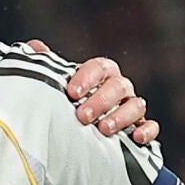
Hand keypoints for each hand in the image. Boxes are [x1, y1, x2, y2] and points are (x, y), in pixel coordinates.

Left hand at [25, 40, 158, 144]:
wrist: (78, 132)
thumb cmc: (68, 103)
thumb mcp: (57, 84)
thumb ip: (48, 66)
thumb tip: (34, 46)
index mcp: (100, 74)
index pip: (98, 67)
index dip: (87, 78)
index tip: (71, 93)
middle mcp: (118, 87)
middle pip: (118, 86)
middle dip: (101, 101)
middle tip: (82, 117)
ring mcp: (131, 107)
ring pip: (136, 105)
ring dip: (121, 117)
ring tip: (104, 129)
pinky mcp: (140, 127)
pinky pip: (150, 126)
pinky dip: (147, 130)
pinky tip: (136, 138)